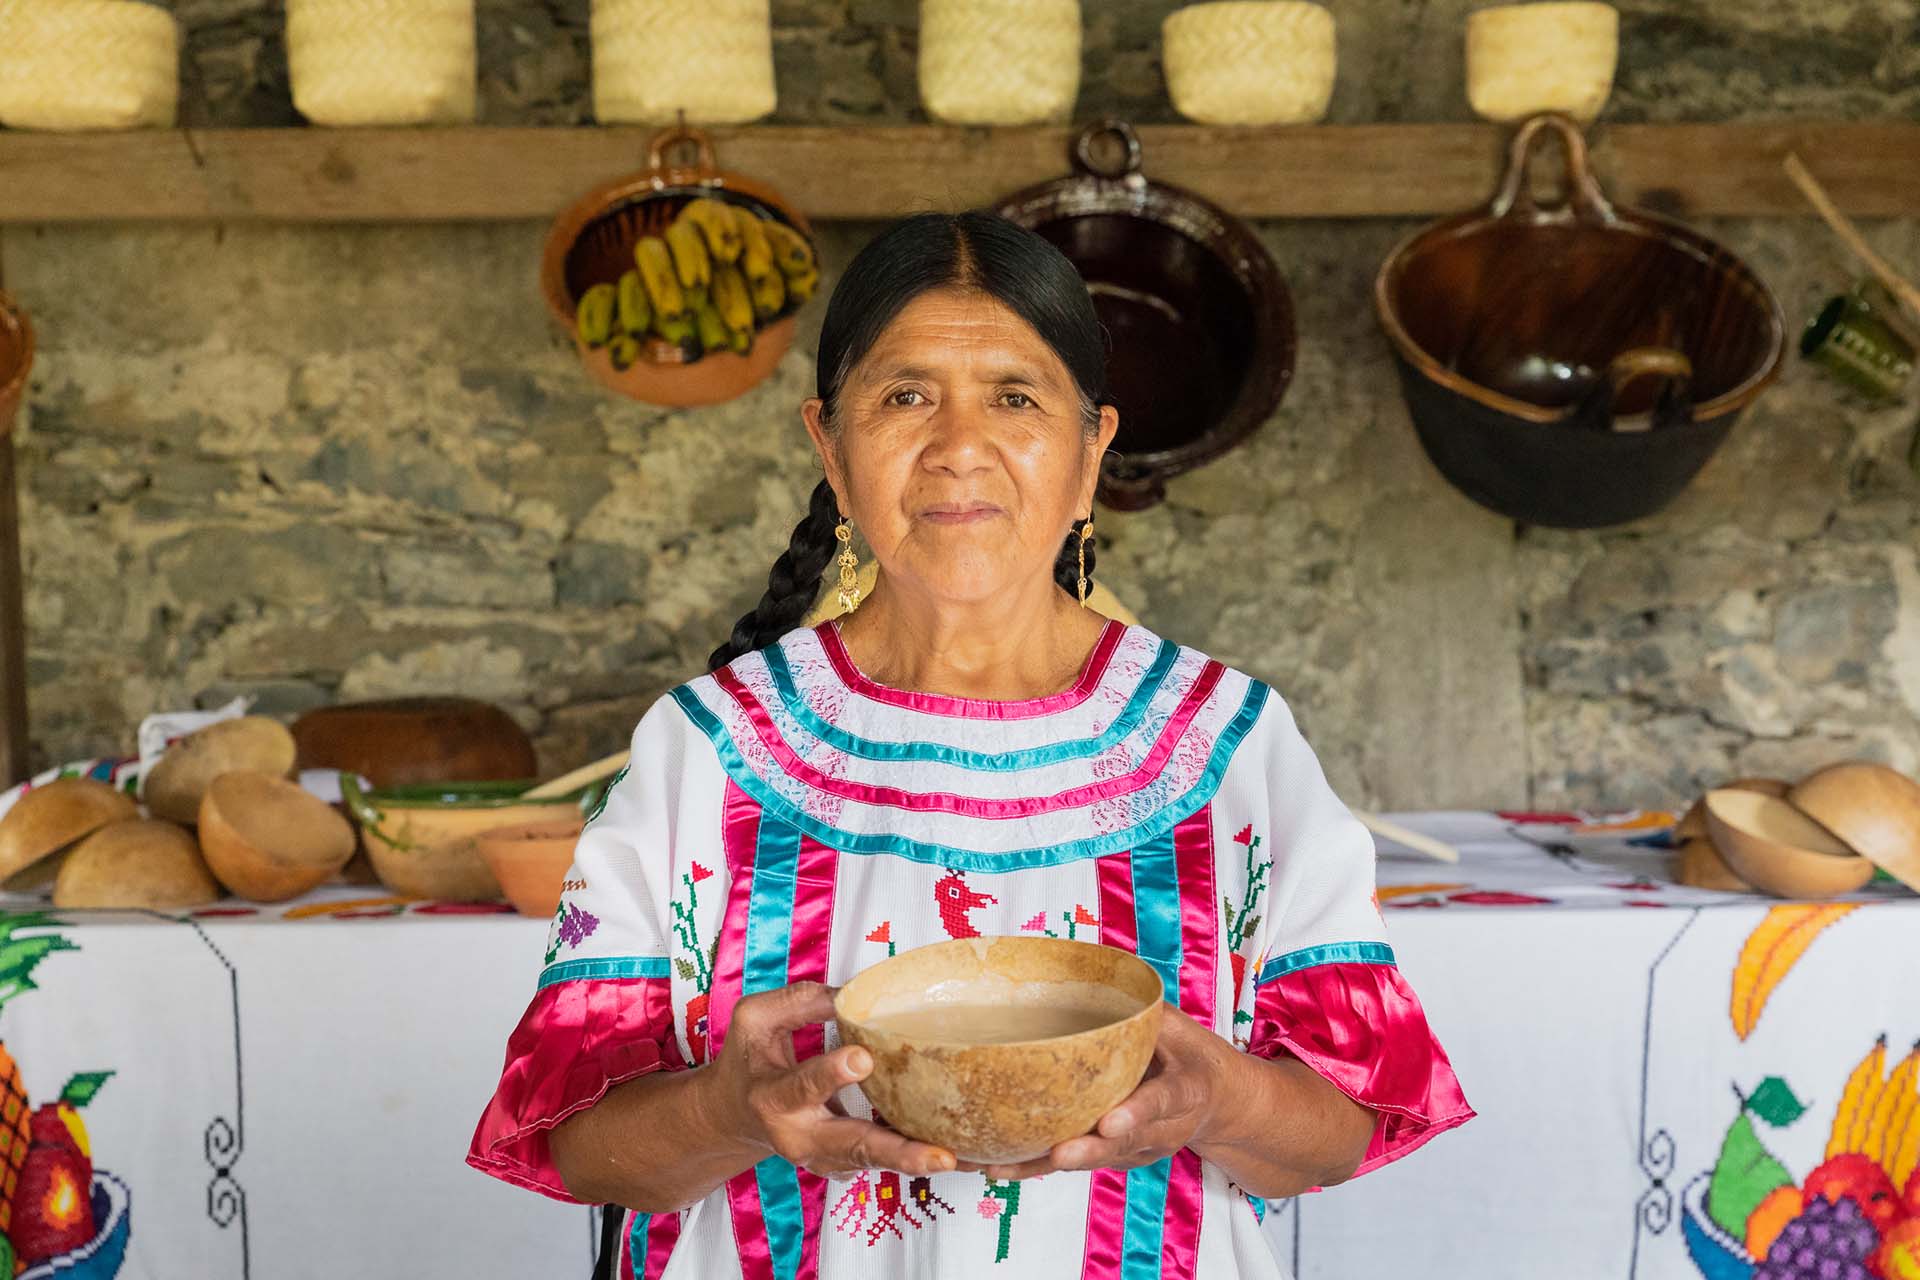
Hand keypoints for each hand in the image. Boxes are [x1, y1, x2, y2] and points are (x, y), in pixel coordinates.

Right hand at [711, 981, 956, 1177]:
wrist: (736, 1117)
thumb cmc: (748, 1062)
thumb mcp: (755, 1019)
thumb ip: (799, 1001)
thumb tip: (851, 992)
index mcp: (772, 1098)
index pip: (802, 1087)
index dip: (831, 1074)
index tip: (862, 1057)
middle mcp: (800, 1137)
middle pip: (853, 1146)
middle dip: (898, 1152)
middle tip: (940, 1155)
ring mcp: (824, 1158)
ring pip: (875, 1159)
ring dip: (919, 1160)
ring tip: (963, 1159)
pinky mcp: (845, 1162)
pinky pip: (884, 1159)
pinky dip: (918, 1157)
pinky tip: (959, 1155)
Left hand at [969, 1003, 1228, 1180]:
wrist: (1215, 1101)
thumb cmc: (1189, 1054)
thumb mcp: (1179, 1026)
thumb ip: (1142, 1014)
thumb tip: (1093, 977)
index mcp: (1185, 1093)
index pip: (1160, 1102)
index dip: (1135, 1114)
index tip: (1109, 1124)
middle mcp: (1164, 1130)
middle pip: (1123, 1143)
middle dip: (1088, 1151)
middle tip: (1057, 1155)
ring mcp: (1139, 1149)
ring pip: (1094, 1159)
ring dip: (1048, 1165)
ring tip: (1004, 1167)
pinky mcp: (1116, 1157)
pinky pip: (1076, 1162)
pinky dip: (1036, 1166)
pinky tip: (997, 1166)